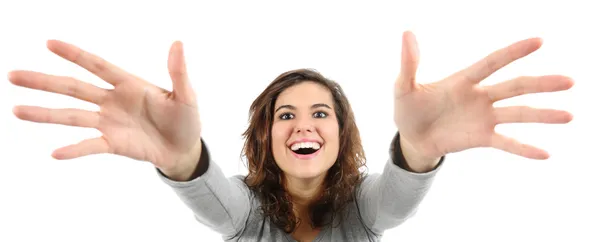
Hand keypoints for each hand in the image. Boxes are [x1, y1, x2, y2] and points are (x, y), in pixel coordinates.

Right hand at [9, 40, 201, 173]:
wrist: (185, 149)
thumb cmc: (186, 119)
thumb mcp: (186, 95)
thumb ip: (178, 72)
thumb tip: (178, 44)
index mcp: (128, 84)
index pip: (97, 65)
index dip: (75, 55)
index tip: (49, 43)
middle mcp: (112, 101)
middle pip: (73, 88)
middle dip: (45, 81)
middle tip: (13, 75)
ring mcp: (109, 122)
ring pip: (73, 115)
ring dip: (46, 114)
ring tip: (17, 111)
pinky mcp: (113, 144)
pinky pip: (90, 145)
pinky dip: (75, 149)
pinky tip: (55, 153)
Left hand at [394, 31, 573, 160]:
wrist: (411, 138)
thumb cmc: (408, 109)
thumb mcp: (403, 87)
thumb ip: (409, 63)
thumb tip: (407, 34)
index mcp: (463, 80)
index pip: (492, 63)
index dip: (513, 52)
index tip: (538, 42)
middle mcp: (480, 97)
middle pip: (515, 87)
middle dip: (541, 84)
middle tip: (569, 81)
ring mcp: (483, 118)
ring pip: (518, 113)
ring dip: (542, 115)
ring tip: (569, 115)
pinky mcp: (482, 138)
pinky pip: (506, 143)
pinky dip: (524, 148)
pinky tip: (545, 154)